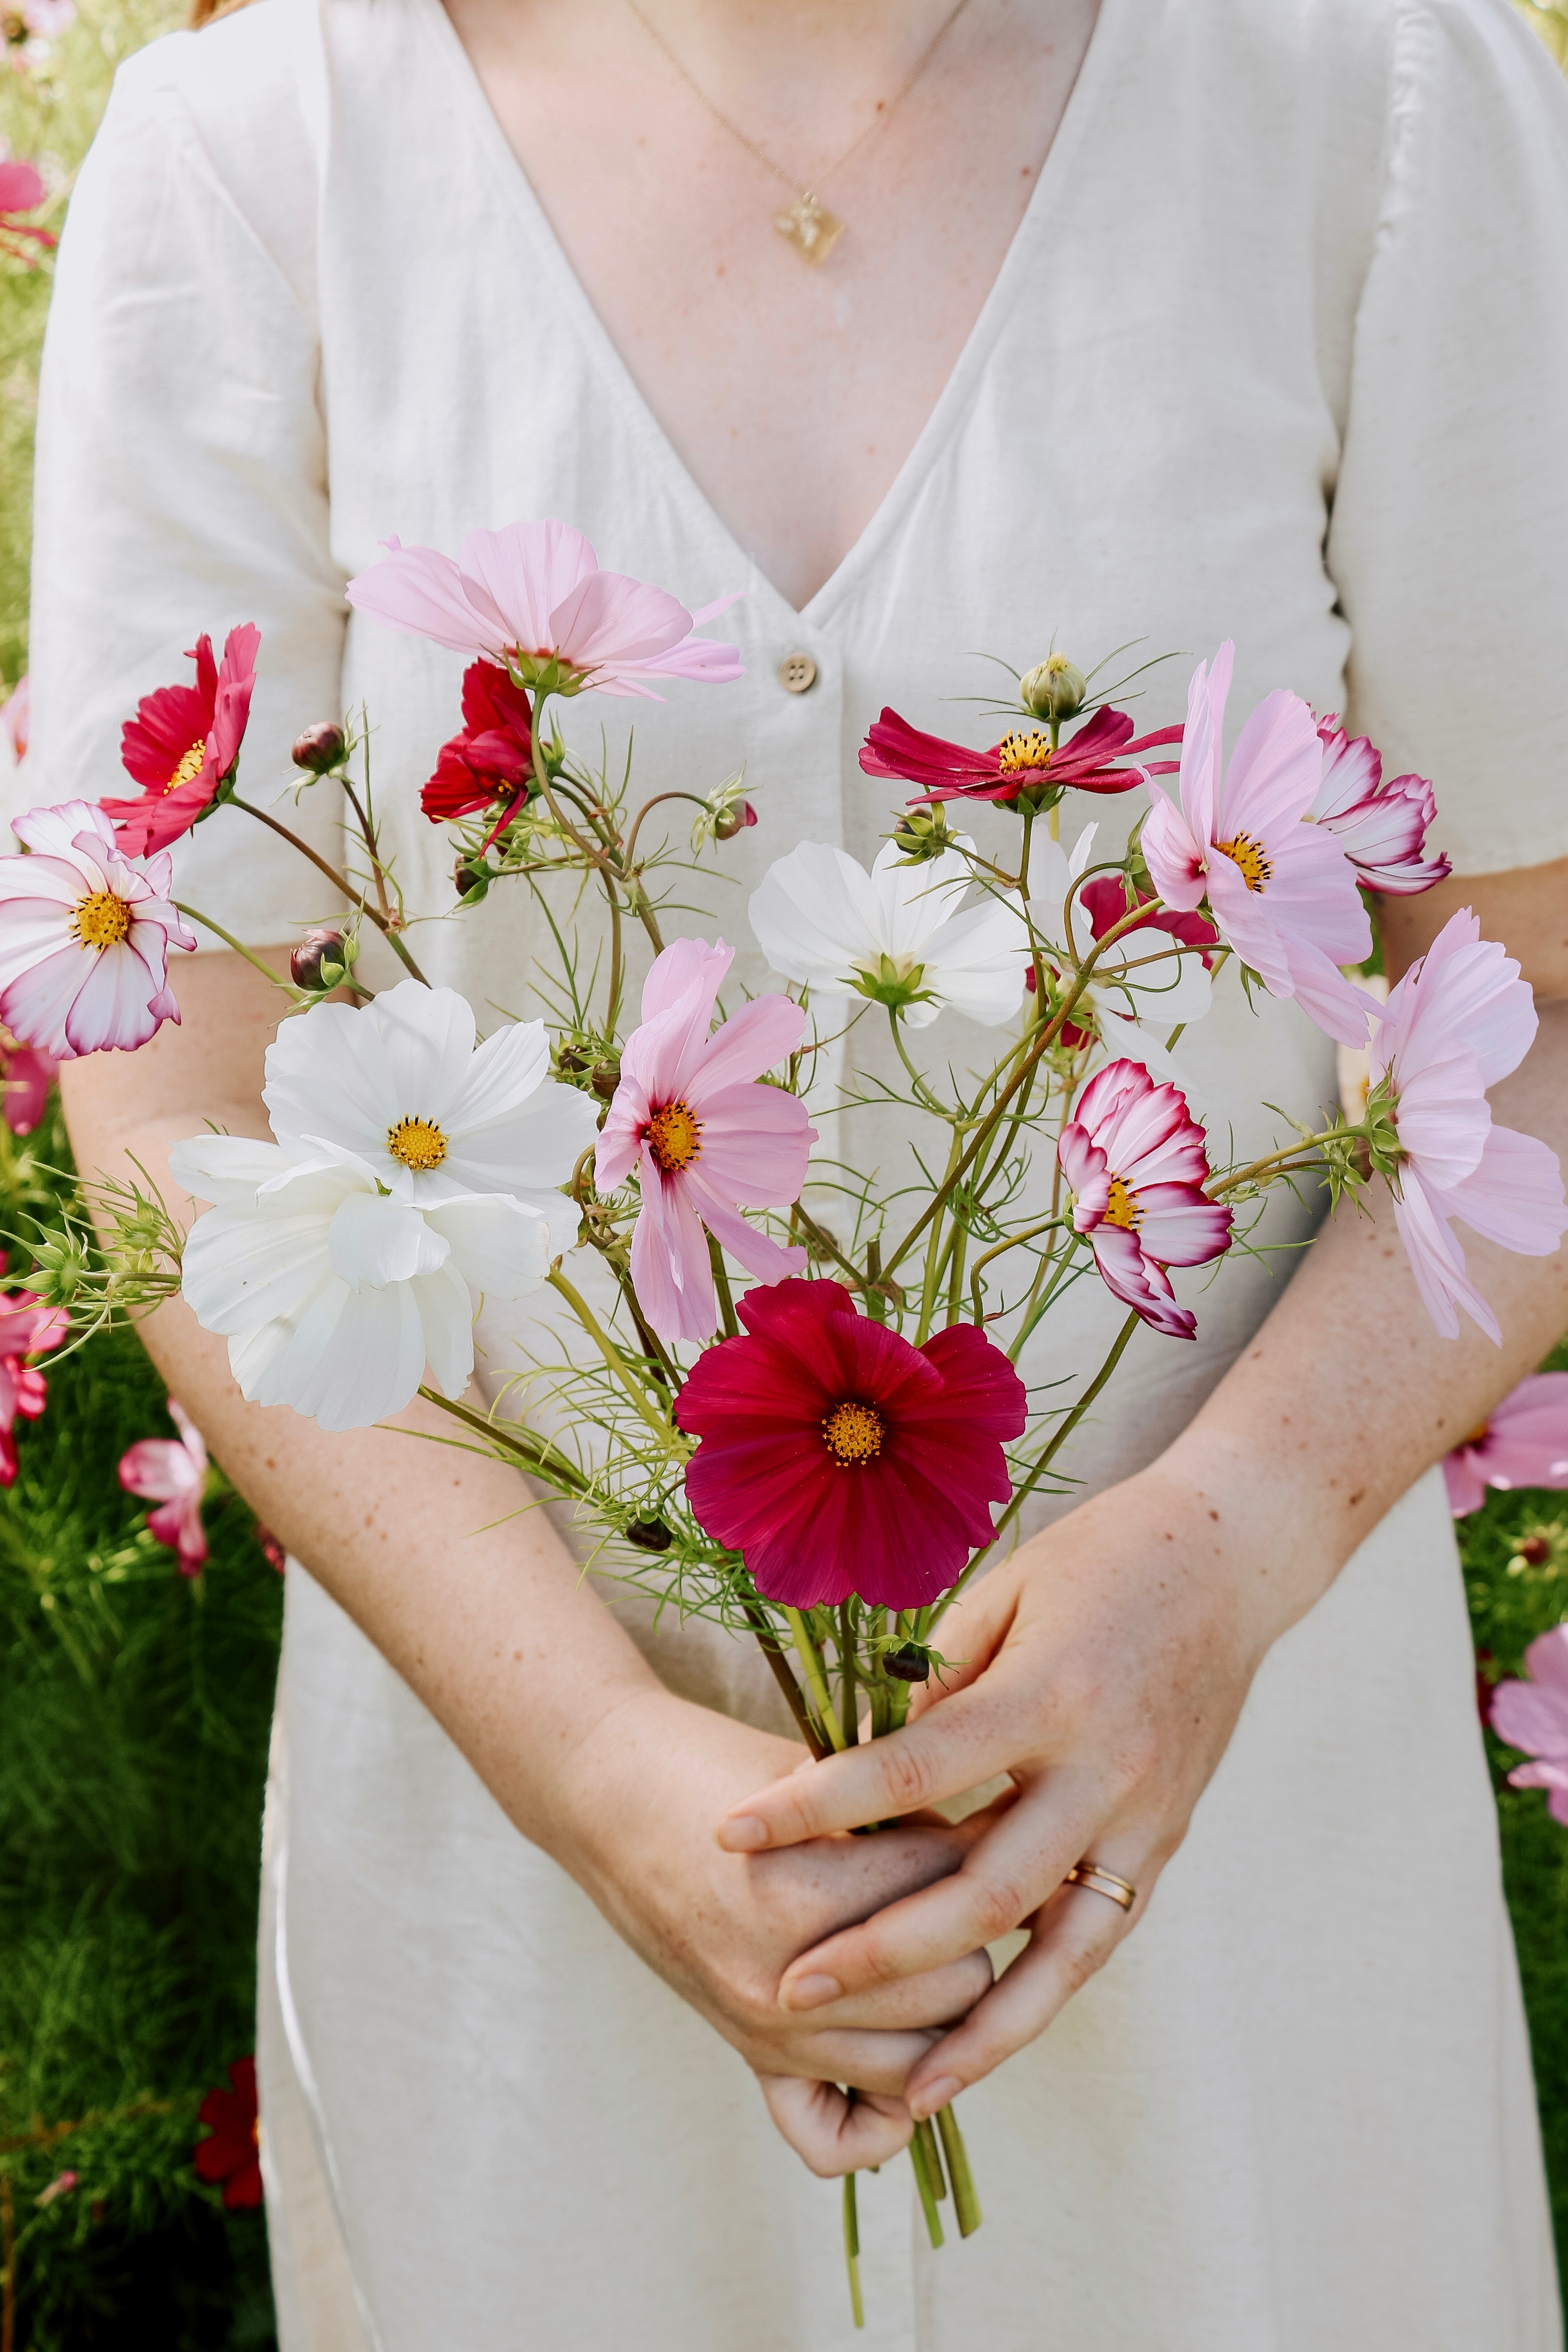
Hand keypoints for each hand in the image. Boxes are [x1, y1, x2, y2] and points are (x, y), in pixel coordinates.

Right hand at [563, 1686, 993, 2172]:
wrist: (611, 1797)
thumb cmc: (714, 1767)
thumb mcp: (816, 1772)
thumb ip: (901, 1812)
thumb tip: (994, 1847)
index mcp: (805, 1895)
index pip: (952, 1888)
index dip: (978, 1840)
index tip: (979, 1818)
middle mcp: (787, 1984)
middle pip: (957, 1985)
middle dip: (971, 1927)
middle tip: (956, 1885)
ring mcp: (767, 2033)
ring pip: (921, 2062)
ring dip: (942, 2009)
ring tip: (933, 1951)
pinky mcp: (750, 2057)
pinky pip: (836, 2141)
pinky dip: (879, 2116)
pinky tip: (892, 2054)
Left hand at [713, 1452, 1286, 2122]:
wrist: (1229, 1556)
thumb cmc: (1100, 1558)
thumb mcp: (1004, 1592)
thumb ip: (937, 1682)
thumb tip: (869, 1762)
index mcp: (1047, 1693)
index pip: (912, 1769)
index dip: (819, 1807)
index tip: (734, 1835)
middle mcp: (1102, 1768)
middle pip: (983, 1891)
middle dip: (884, 1952)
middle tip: (793, 1991)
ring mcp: (1144, 1813)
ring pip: (1058, 1949)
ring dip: (981, 2026)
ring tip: (909, 2088)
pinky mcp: (1167, 1836)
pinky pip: (1100, 1935)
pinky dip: (1045, 1993)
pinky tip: (990, 2035)